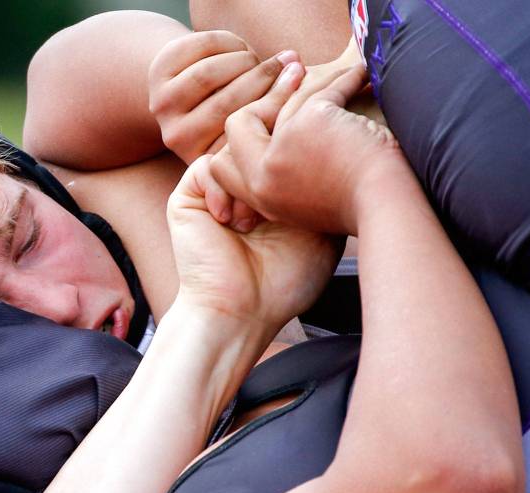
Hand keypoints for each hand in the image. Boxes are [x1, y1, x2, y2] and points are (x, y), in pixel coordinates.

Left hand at [149, 31, 298, 165]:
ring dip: (245, 60)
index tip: (301, 86)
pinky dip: (227, 43)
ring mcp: (163, 106)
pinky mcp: (158, 73)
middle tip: (288, 65)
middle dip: (263, 79)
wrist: (182, 96)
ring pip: (210, 75)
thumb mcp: (248, 135)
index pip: (241, 136)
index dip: (274, 106)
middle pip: (226, 103)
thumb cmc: (232, 118)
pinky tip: (239, 48)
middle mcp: (177, 138)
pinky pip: (199, 50)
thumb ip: (270, 131)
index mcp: (202, 159)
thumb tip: (315, 119)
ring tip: (261, 59)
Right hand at [167, 156, 339, 333]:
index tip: (304, 181)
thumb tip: (341, 154)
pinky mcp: (188, 200)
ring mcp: (216, 193)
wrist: (243, 312)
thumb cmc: (285, 283)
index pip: (283, 149)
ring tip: (251, 224)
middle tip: (278, 205)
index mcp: (274, 193)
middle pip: (259, 142)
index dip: (295, 154)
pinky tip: (228, 223)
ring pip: (233, 151)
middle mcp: (245, 189)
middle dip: (271, 168)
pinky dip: (221, 190)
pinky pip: (206, 166)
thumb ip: (327, 190)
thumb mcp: (323, 229)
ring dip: (245, 185)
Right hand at [212, 66, 402, 234]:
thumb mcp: (307, 201)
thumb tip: (277, 134)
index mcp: (262, 196)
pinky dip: (348, 79)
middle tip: (294, 77)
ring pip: (289, 99)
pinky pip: (324, 89)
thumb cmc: (360, 208)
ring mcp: (282, 148)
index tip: (275, 116)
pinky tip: (363, 75)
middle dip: (264, 98)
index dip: (245, 135)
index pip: (226, 160)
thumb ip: (285, 177)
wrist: (387, 209)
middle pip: (238, 124)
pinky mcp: (309, 123)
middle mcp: (264, 174)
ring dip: (319, 80)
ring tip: (343, 72)